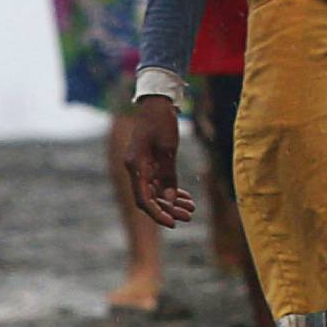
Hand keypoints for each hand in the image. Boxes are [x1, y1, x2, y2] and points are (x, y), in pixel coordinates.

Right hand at [124, 96, 193, 227]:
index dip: (158, 213)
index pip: (144, 198)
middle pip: (150, 198)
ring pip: (156, 192)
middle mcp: (136, 169)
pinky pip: (159, 182)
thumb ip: (168, 174)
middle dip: (168, 209)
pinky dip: (171, 190)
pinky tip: (185, 197)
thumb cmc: (161, 122)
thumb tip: (170, 199)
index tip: (172, 223)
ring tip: (191, 209)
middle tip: (188, 217)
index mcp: (135, 166)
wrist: (157, 103)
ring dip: (172, 201)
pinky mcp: (151, 163)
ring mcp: (142, 167)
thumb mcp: (168, 149)